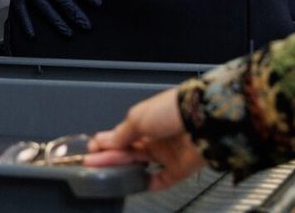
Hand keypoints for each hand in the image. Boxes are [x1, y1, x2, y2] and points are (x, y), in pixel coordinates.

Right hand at [83, 88, 204, 190]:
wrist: (203, 120)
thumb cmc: (172, 110)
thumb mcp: (138, 117)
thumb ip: (121, 133)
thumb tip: (106, 141)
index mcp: (146, 120)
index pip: (120, 134)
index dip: (105, 142)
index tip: (92, 148)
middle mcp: (156, 137)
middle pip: (127, 151)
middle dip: (108, 156)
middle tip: (91, 162)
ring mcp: (166, 154)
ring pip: (139, 165)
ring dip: (123, 169)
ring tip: (107, 173)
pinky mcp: (178, 169)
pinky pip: (161, 180)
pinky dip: (149, 184)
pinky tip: (135, 185)